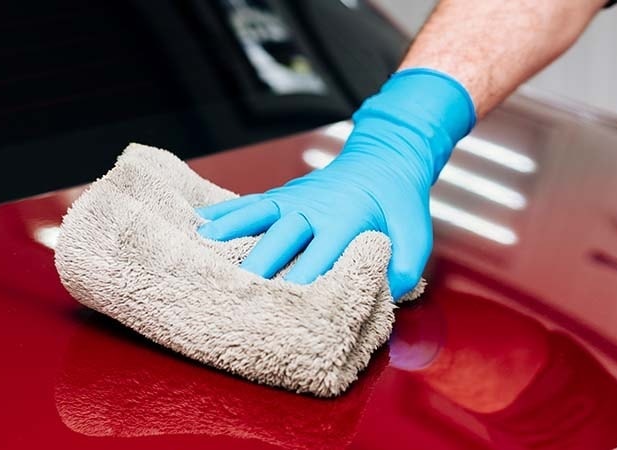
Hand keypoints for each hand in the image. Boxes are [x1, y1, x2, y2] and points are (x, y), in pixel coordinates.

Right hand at [197, 69, 474, 299]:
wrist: (385, 160)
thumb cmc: (398, 206)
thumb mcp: (416, 237)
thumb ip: (404, 269)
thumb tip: (385, 297)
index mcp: (346, 222)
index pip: (319, 258)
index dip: (300, 285)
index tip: (284, 313)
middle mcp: (314, 209)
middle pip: (280, 239)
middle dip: (258, 266)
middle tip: (234, 294)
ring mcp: (294, 198)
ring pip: (258, 215)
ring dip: (231, 232)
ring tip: (202, 249)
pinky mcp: (282, 194)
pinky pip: (250, 202)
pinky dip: (225, 212)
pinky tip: (200, 225)